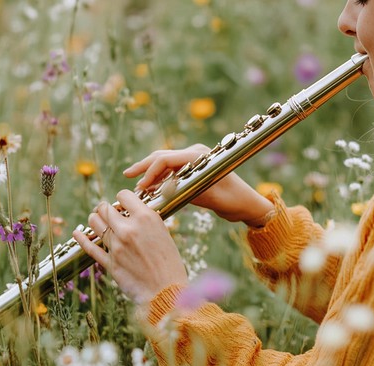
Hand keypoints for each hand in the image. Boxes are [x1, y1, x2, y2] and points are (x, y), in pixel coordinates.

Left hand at [73, 190, 187, 304]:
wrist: (167, 291)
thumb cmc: (170, 263)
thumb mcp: (164, 234)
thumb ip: (146, 220)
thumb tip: (133, 211)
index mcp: (145, 219)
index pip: (123, 195)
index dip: (123, 198)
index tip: (124, 204)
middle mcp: (128, 229)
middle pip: (104, 208)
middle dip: (106, 208)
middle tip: (110, 213)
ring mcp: (116, 246)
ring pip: (94, 222)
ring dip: (96, 219)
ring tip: (100, 222)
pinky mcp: (110, 262)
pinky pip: (90, 247)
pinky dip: (81, 238)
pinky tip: (77, 233)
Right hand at [123, 144, 274, 226]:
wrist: (247, 203)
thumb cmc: (231, 200)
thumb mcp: (206, 197)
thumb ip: (181, 191)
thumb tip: (156, 190)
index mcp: (198, 156)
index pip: (166, 159)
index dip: (149, 172)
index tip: (139, 186)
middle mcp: (195, 153)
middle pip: (162, 156)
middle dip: (144, 167)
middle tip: (126, 175)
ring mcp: (194, 160)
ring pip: (165, 163)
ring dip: (151, 174)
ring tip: (137, 186)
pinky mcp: (194, 169)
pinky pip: (173, 171)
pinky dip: (161, 178)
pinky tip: (151, 187)